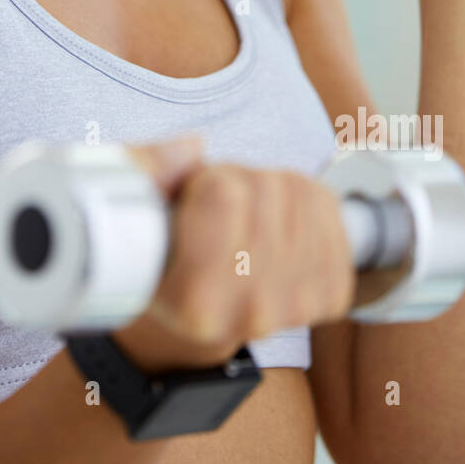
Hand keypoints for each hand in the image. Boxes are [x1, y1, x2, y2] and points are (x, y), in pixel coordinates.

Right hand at [112, 136, 355, 373]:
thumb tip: (194, 147)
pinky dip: (308, 199)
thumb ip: (146, 170)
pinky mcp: (330, 295)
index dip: (206, 178)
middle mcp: (250, 316)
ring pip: (302, 194)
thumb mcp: (132, 209)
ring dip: (274, 187)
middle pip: (266, 188)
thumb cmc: (162, 251)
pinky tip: (281, 218)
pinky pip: (331, 210)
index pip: (224, 196)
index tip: (190, 197)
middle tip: (218, 204)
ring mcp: (296, 309)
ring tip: (246, 213)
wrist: (201, 303)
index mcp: (194, 302)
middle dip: (240, 179)